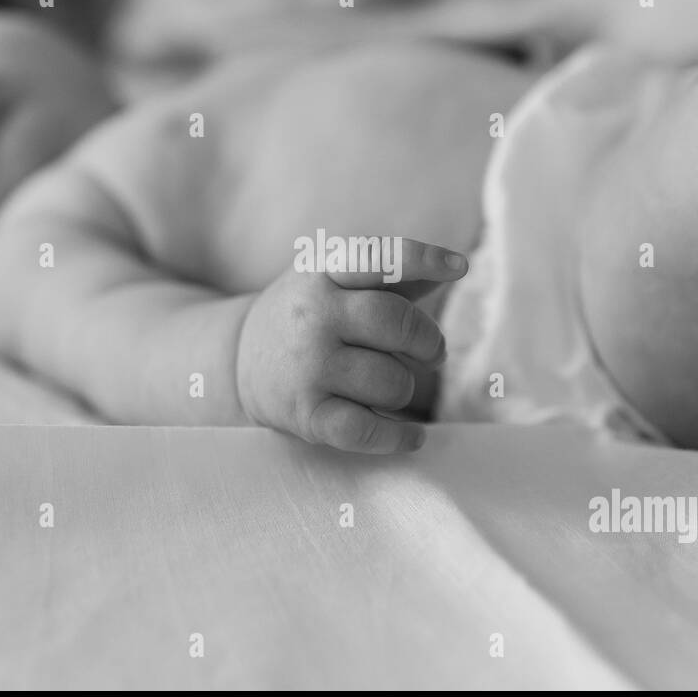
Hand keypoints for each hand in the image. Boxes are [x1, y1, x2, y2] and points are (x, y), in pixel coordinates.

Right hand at [236, 238, 467, 453]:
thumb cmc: (311, 315)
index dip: (423, 260)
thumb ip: (394, 275)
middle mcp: (313, 316)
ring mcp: (307, 366)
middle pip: (396, 323)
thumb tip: (453, 267)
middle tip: (432, 354)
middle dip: (429, 342)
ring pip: (391, 383)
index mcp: (324, 273)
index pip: (379, 259)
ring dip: (404, 390)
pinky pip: (367, 431)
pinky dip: (398, 438)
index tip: (458, 267)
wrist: (238, 357)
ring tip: (390, 387)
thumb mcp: (338, 281)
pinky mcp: (305, 413)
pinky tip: (412, 436)